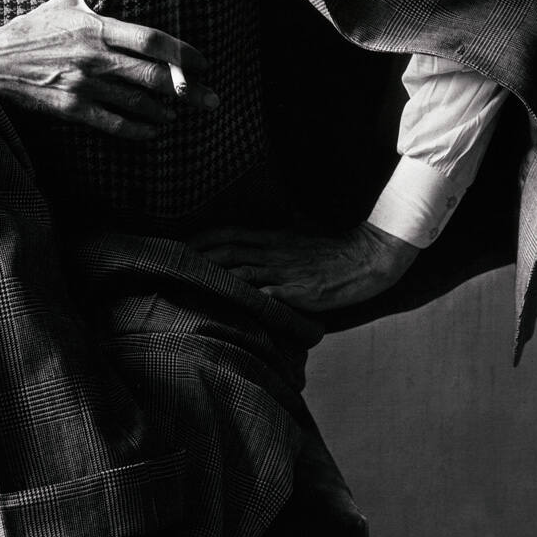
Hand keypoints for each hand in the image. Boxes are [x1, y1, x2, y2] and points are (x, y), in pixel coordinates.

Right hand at [0, 0, 217, 138]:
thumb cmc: (32, 28)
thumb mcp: (66, 1)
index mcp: (96, 25)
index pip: (152, 39)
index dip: (183, 52)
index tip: (202, 61)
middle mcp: (93, 56)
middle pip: (154, 76)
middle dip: (189, 91)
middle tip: (211, 100)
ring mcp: (83, 84)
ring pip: (138, 104)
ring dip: (166, 112)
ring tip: (180, 114)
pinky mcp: (70, 107)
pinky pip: (113, 124)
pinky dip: (139, 131)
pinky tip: (153, 131)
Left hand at [188, 222, 418, 311]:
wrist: (364, 261)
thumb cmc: (332, 250)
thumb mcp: (301, 236)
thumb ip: (279, 237)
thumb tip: (262, 237)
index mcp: (274, 237)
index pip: (231, 234)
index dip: (205, 238)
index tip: (183, 243)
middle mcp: (273, 252)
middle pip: (228, 251)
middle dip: (199, 256)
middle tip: (173, 261)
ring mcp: (283, 272)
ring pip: (241, 271)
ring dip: (214, 276)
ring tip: (190, 281)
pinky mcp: (295, 291)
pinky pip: (265, 294)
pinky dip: (245, 296)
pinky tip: (228, 301)